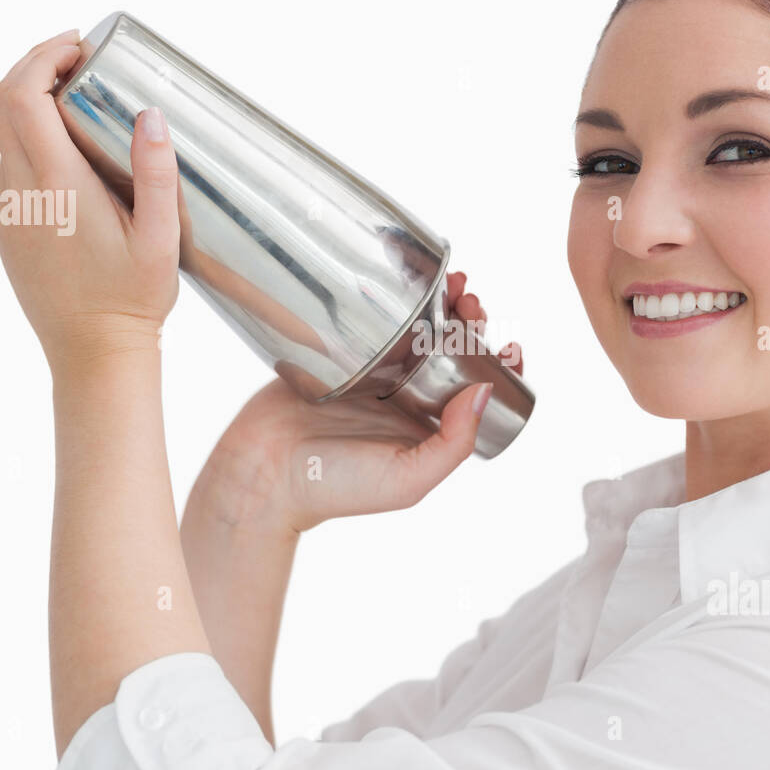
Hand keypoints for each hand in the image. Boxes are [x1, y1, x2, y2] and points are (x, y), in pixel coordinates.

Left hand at [0, 27, 180, 375]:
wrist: (93, 355)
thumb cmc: (132, 301)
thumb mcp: (160, 238)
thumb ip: (157, 174)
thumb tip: (150, 115)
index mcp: (57, 187)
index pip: (22, 96)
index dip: (43, 57)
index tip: (78, 47)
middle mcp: (20, 193)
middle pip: (2, 104)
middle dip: (34, 69)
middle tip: (79, 61)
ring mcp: (7, 213)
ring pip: (4, 137)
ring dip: (34, 108)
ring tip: (84, 107)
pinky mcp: (7, 230)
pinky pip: (11, 170)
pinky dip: (34, 146)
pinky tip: (75, 163)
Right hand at [185, 270, 524, 535]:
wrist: (261, 473)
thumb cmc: (334, 487)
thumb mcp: (408, 479)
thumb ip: (453, 444)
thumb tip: (488, 392)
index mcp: (428, 428)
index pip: (477, 391)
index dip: (498, 364)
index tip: (508, 343)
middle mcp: (405, 399)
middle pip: (452, 350)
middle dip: (472, 324)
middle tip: (472, 304)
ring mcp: (372, 373)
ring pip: (419, 329)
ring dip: (442, 305)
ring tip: (454, 285)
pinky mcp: (339, 354)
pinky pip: (376, 321)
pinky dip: (398, 299)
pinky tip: (410, 281)